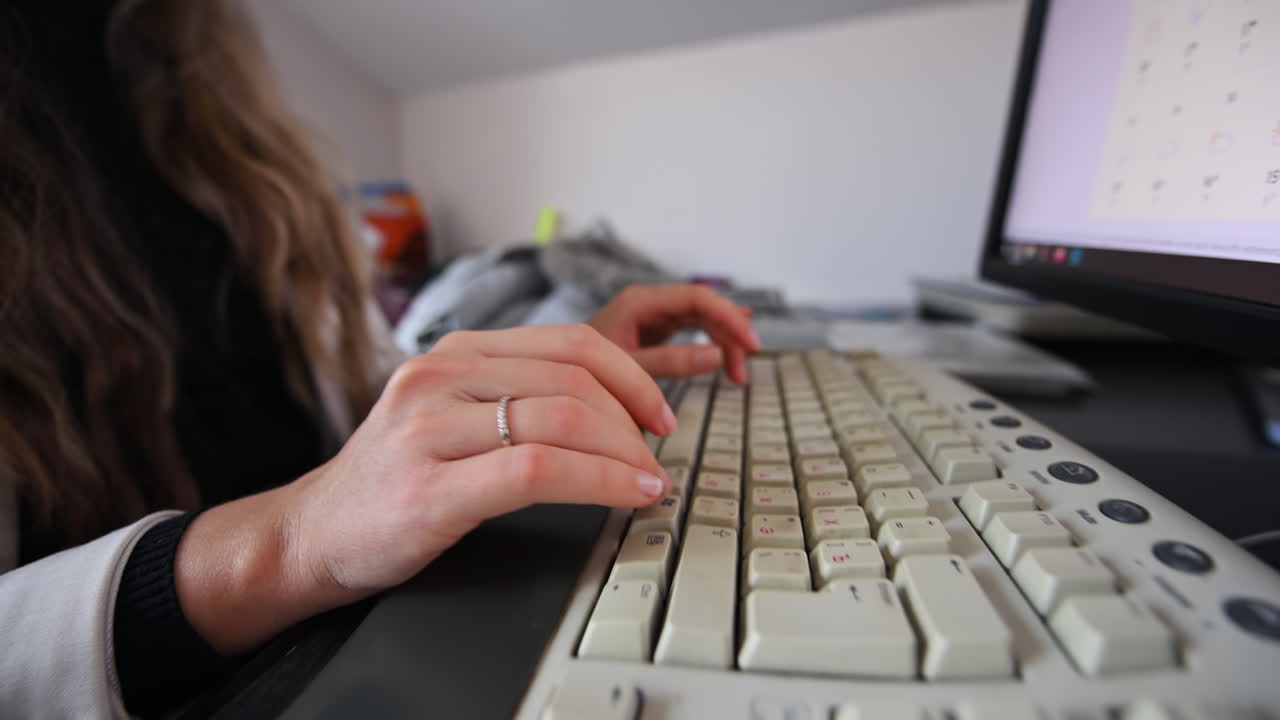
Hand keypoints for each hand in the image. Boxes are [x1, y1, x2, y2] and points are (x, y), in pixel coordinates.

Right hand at [287, 324, 674, 604]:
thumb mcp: (447, 415)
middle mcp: (439, 376)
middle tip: (657, 456)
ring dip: (625, 454)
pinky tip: (626, 495)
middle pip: (573, 379)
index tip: (657, 411)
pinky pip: (538, 471)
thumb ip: (511, 397)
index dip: (629, 374)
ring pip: (562, 420)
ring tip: (650, 480)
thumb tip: (607, 409)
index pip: (567, 342)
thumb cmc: (393, 480)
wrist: (309, 534)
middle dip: (634, 419)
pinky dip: (599, 482)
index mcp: (453, 353)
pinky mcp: (430, 489)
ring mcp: (430, 430)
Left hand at [589, 284, 760, 383]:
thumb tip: (715, 355)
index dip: (729, 317)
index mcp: (641, 302)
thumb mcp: (627, 368)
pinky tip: (731, 344)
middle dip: (730, 334)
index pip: (698, 298)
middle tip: (745, 367)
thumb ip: (670, 362)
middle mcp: (650, 303)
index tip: (750, 343)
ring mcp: (652, 316)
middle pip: (705, 308)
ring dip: (723, 343)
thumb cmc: (581, 369)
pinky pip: (692, 330)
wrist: (555, 374)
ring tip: (737, 374)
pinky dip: (712, 341)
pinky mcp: (654, 331)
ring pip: (702, 320)